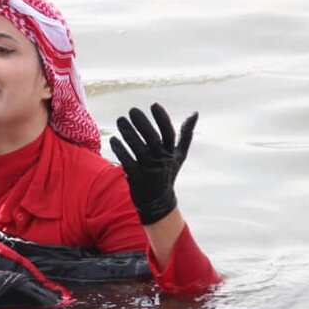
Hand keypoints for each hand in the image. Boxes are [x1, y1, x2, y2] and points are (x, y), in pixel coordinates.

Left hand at [109, 103, 197, 224]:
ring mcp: (148, 169)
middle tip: (132, 110)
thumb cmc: (168, 174)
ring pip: (137, 148)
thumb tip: (195, 113)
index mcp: (171, 153)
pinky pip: (126, 160)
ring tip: (120, 120)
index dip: (162, 119)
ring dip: (128, 132)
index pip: (169, 133)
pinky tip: (114, 139)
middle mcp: (161, 160)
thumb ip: (186, 135)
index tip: (153, 105)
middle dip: (142, 123)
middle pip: (152, 139)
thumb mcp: (179, 156)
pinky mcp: (135, 177)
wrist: (158, 202)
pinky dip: (119, 149)